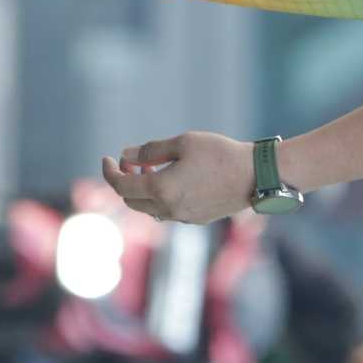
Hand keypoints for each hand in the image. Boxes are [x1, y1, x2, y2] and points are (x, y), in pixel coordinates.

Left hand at [100, 131, 250, 224]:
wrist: (256, 176)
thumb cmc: (220, 154)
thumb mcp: (183, 143)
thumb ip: (150, 151)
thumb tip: (125, 156)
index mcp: (161, 190)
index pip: (121, 186)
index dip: (109, 172)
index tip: (107, 158)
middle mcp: (169, 209)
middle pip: (132, 201)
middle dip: (125, 181)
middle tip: (131, 161)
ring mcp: (183, 217)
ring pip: (149, 209)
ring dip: (142, 191)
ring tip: (151, 169)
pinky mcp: (197, 219)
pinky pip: (167, 212)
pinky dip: (159, 197)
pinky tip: (171, 180)